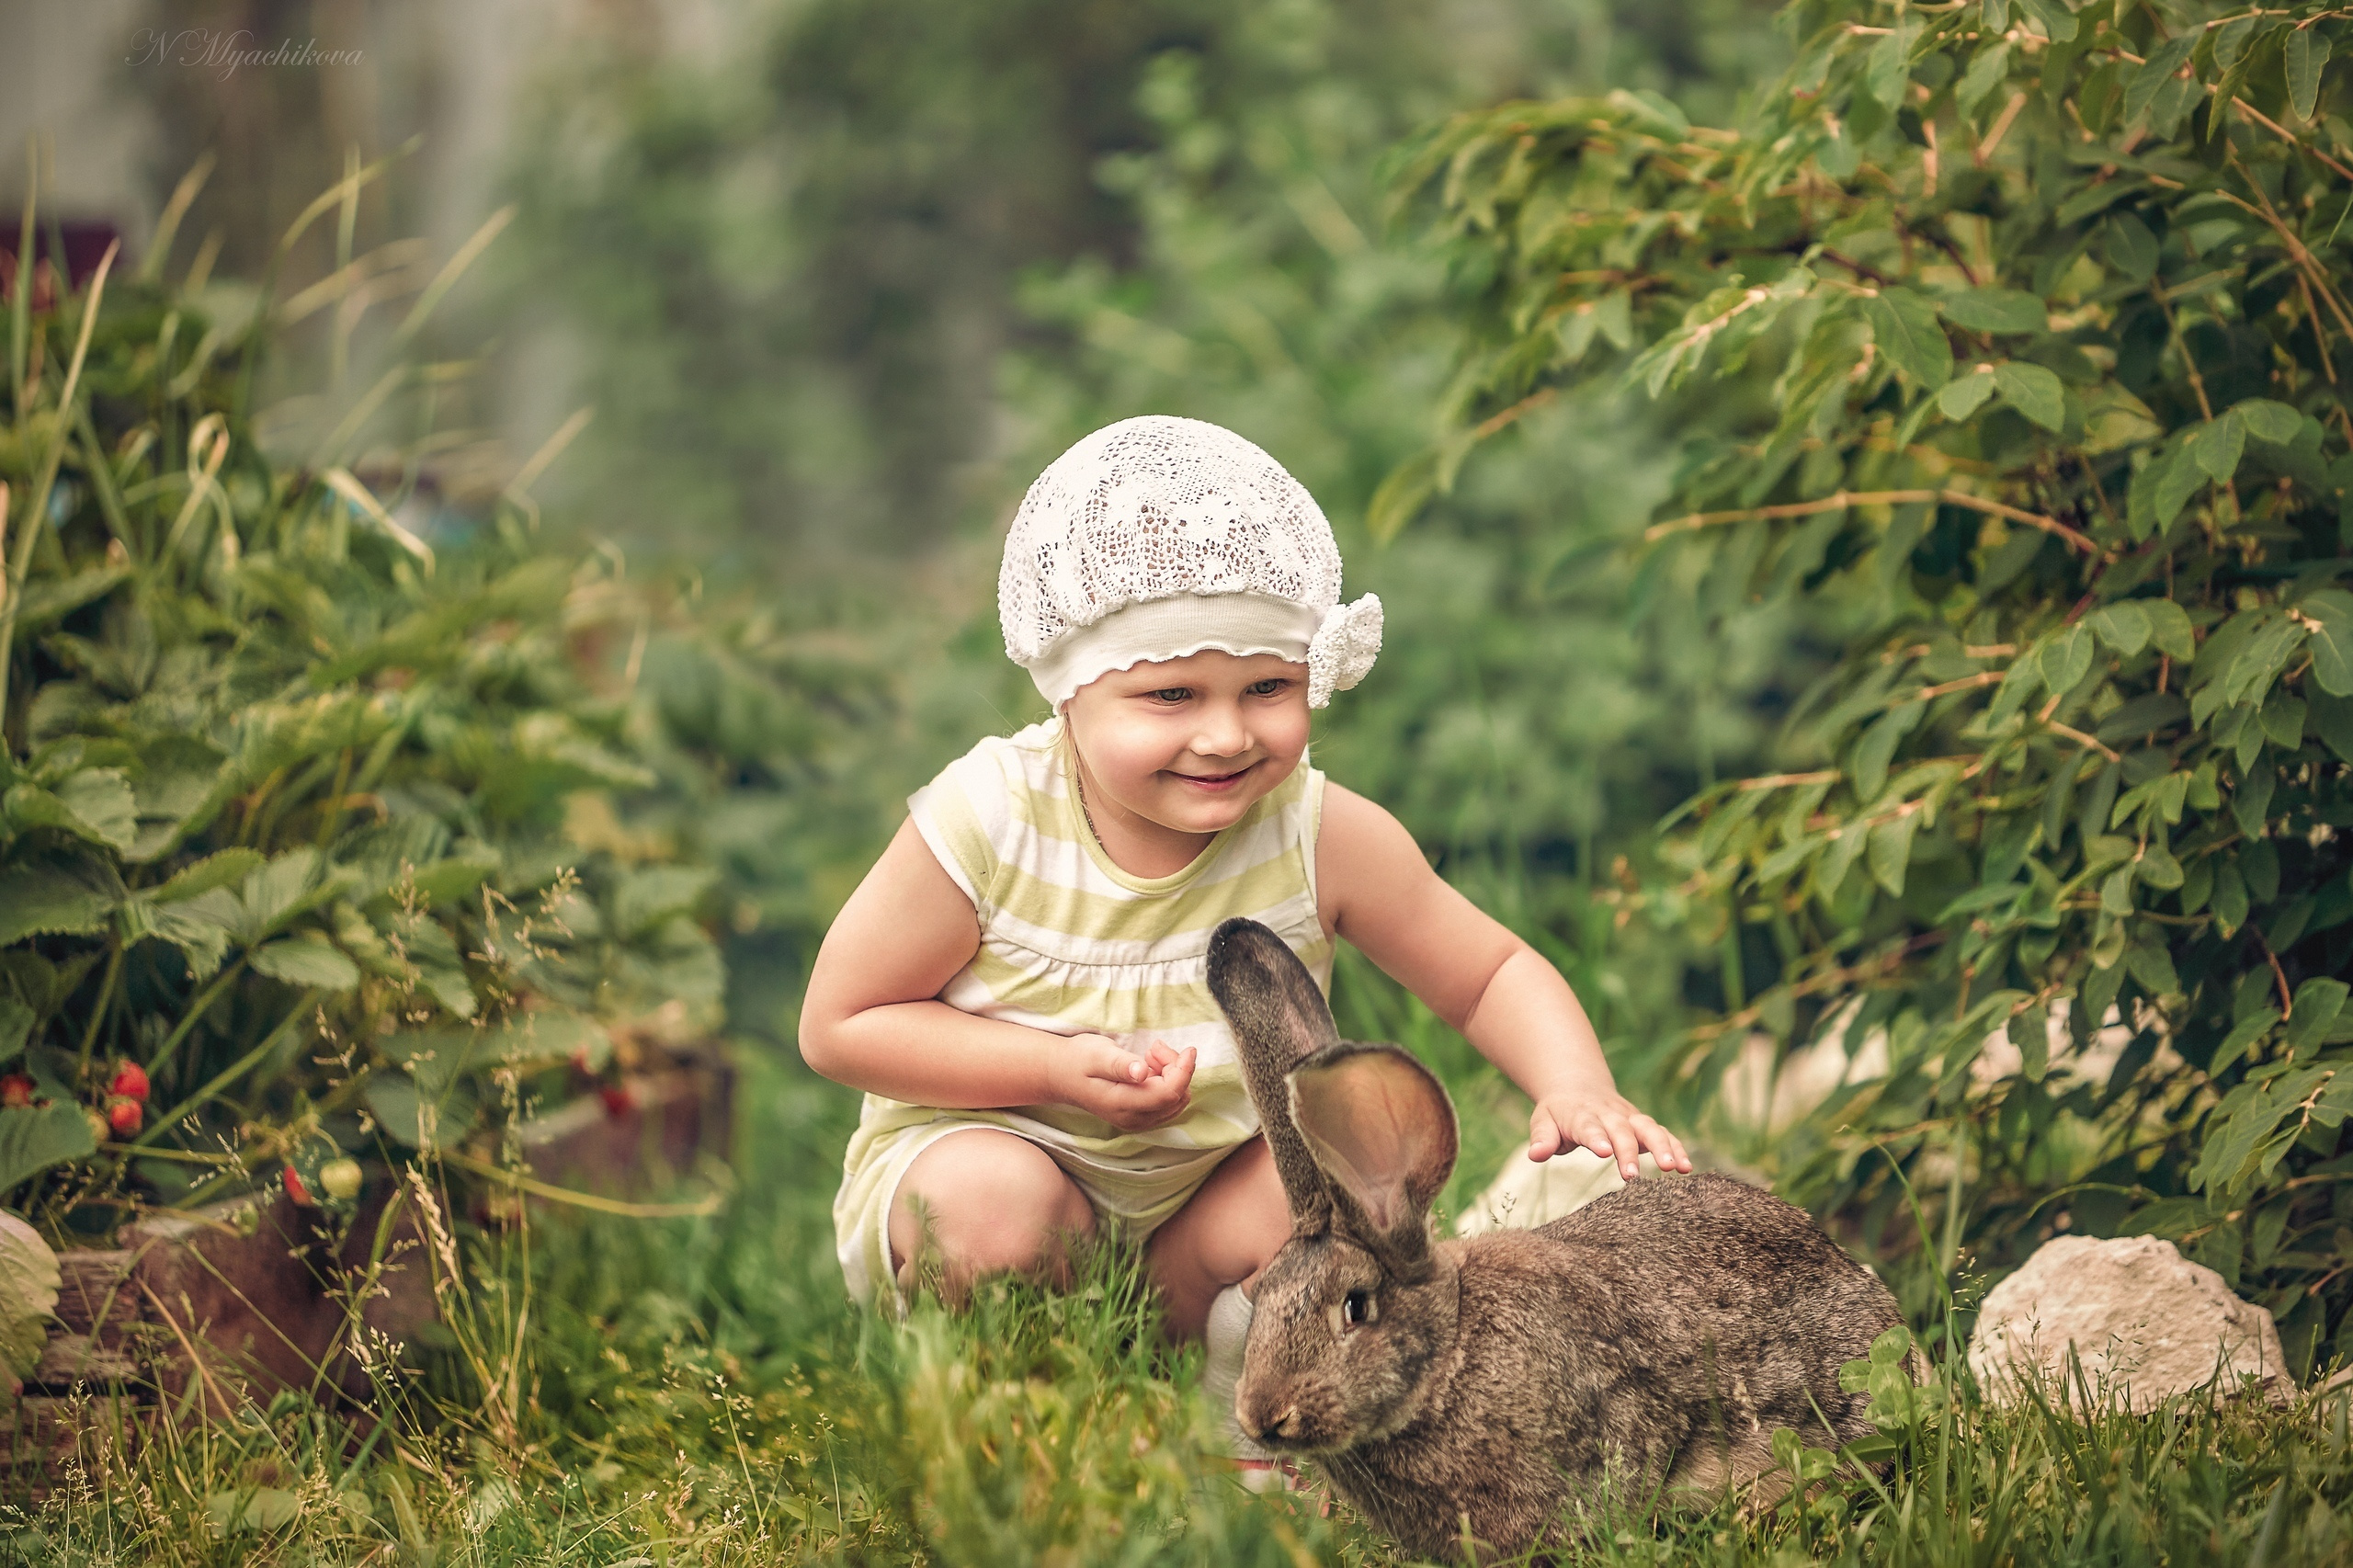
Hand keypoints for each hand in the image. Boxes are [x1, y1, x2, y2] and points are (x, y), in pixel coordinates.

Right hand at [1050, 1034, 1196, 1131]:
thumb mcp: (1097, 1054)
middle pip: (1176, 1097)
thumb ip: (1121, 1064)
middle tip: (1154, 1048)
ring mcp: (1137, 1121)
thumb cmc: (1078, 1059)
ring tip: (1149, 1055)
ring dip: (1172, 1075)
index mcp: (1122, 1104)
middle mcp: (1133, 1119)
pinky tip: (1149, 1067)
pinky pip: (1167, 1102)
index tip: (1189, 1049)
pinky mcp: (1140, 1116)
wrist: (1061, 1075)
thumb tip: (1142, 1072)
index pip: (1168, 1094)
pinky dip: (1167, 1081)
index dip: (1184, 1071)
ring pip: (1176, 1100)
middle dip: (1177, 1069)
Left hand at [1529, 1090, 1691, 1179]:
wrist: (1578, 1087)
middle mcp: (1609, 1114)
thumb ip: (1542, 1138)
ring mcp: (1629, 1118)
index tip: (1604, 1151)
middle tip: (1632, 1176)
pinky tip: (1686, 1168)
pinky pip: (1663, 1134)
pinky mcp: (1642, 1125)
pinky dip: (1676, 1148)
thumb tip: (1535, 1155)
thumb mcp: (1543, 1121)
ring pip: (1649, 1128)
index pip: (1588, 1126)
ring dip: (1662, 1147)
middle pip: (1621, 1131)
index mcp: (1581, 1115)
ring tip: (1673, 1168)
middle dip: (1628, 1152)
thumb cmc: (1558, 1113)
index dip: (1596, 1137)